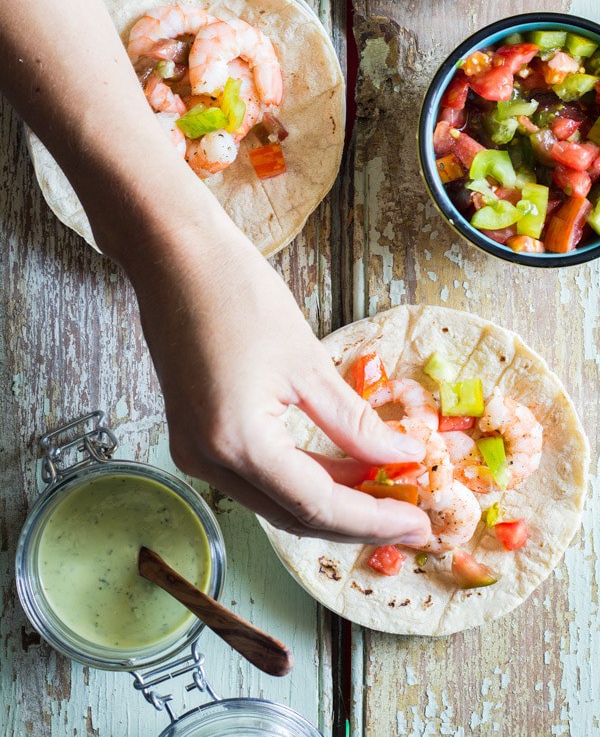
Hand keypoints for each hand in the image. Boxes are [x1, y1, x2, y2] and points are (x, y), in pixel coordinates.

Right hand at [125, 189, 431, 544]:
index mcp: (238, 444)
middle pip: (294, 515)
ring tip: (384, 488)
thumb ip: (355, 422)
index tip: (419, 524)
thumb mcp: (307, 362)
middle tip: (410, 516)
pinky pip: (256, 476)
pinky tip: (340, 465)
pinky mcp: (195, 436)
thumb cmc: (237, 294)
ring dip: (330, 499)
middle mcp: (209, 461)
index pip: (318, 505)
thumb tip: (401, 456)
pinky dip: (299, 477)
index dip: (374, 519)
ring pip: (274, 500)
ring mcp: (194, 452)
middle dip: (355, 518)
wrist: (173, 257)